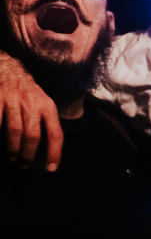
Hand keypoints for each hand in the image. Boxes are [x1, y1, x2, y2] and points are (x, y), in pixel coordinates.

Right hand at [0, 54, 62, 170]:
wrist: (8, 68)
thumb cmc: (27, 93)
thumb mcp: (42, 103)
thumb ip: (46, 122)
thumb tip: (48, 151)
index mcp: (47, 106)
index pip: (55, 133)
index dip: (54, 153)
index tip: (51, 169)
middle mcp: (32, 103)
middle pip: (33, 135)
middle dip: (29, 155)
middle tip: (24, 167)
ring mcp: (13, 100)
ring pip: (15, 131)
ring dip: (13, 149)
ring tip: (11, 160)